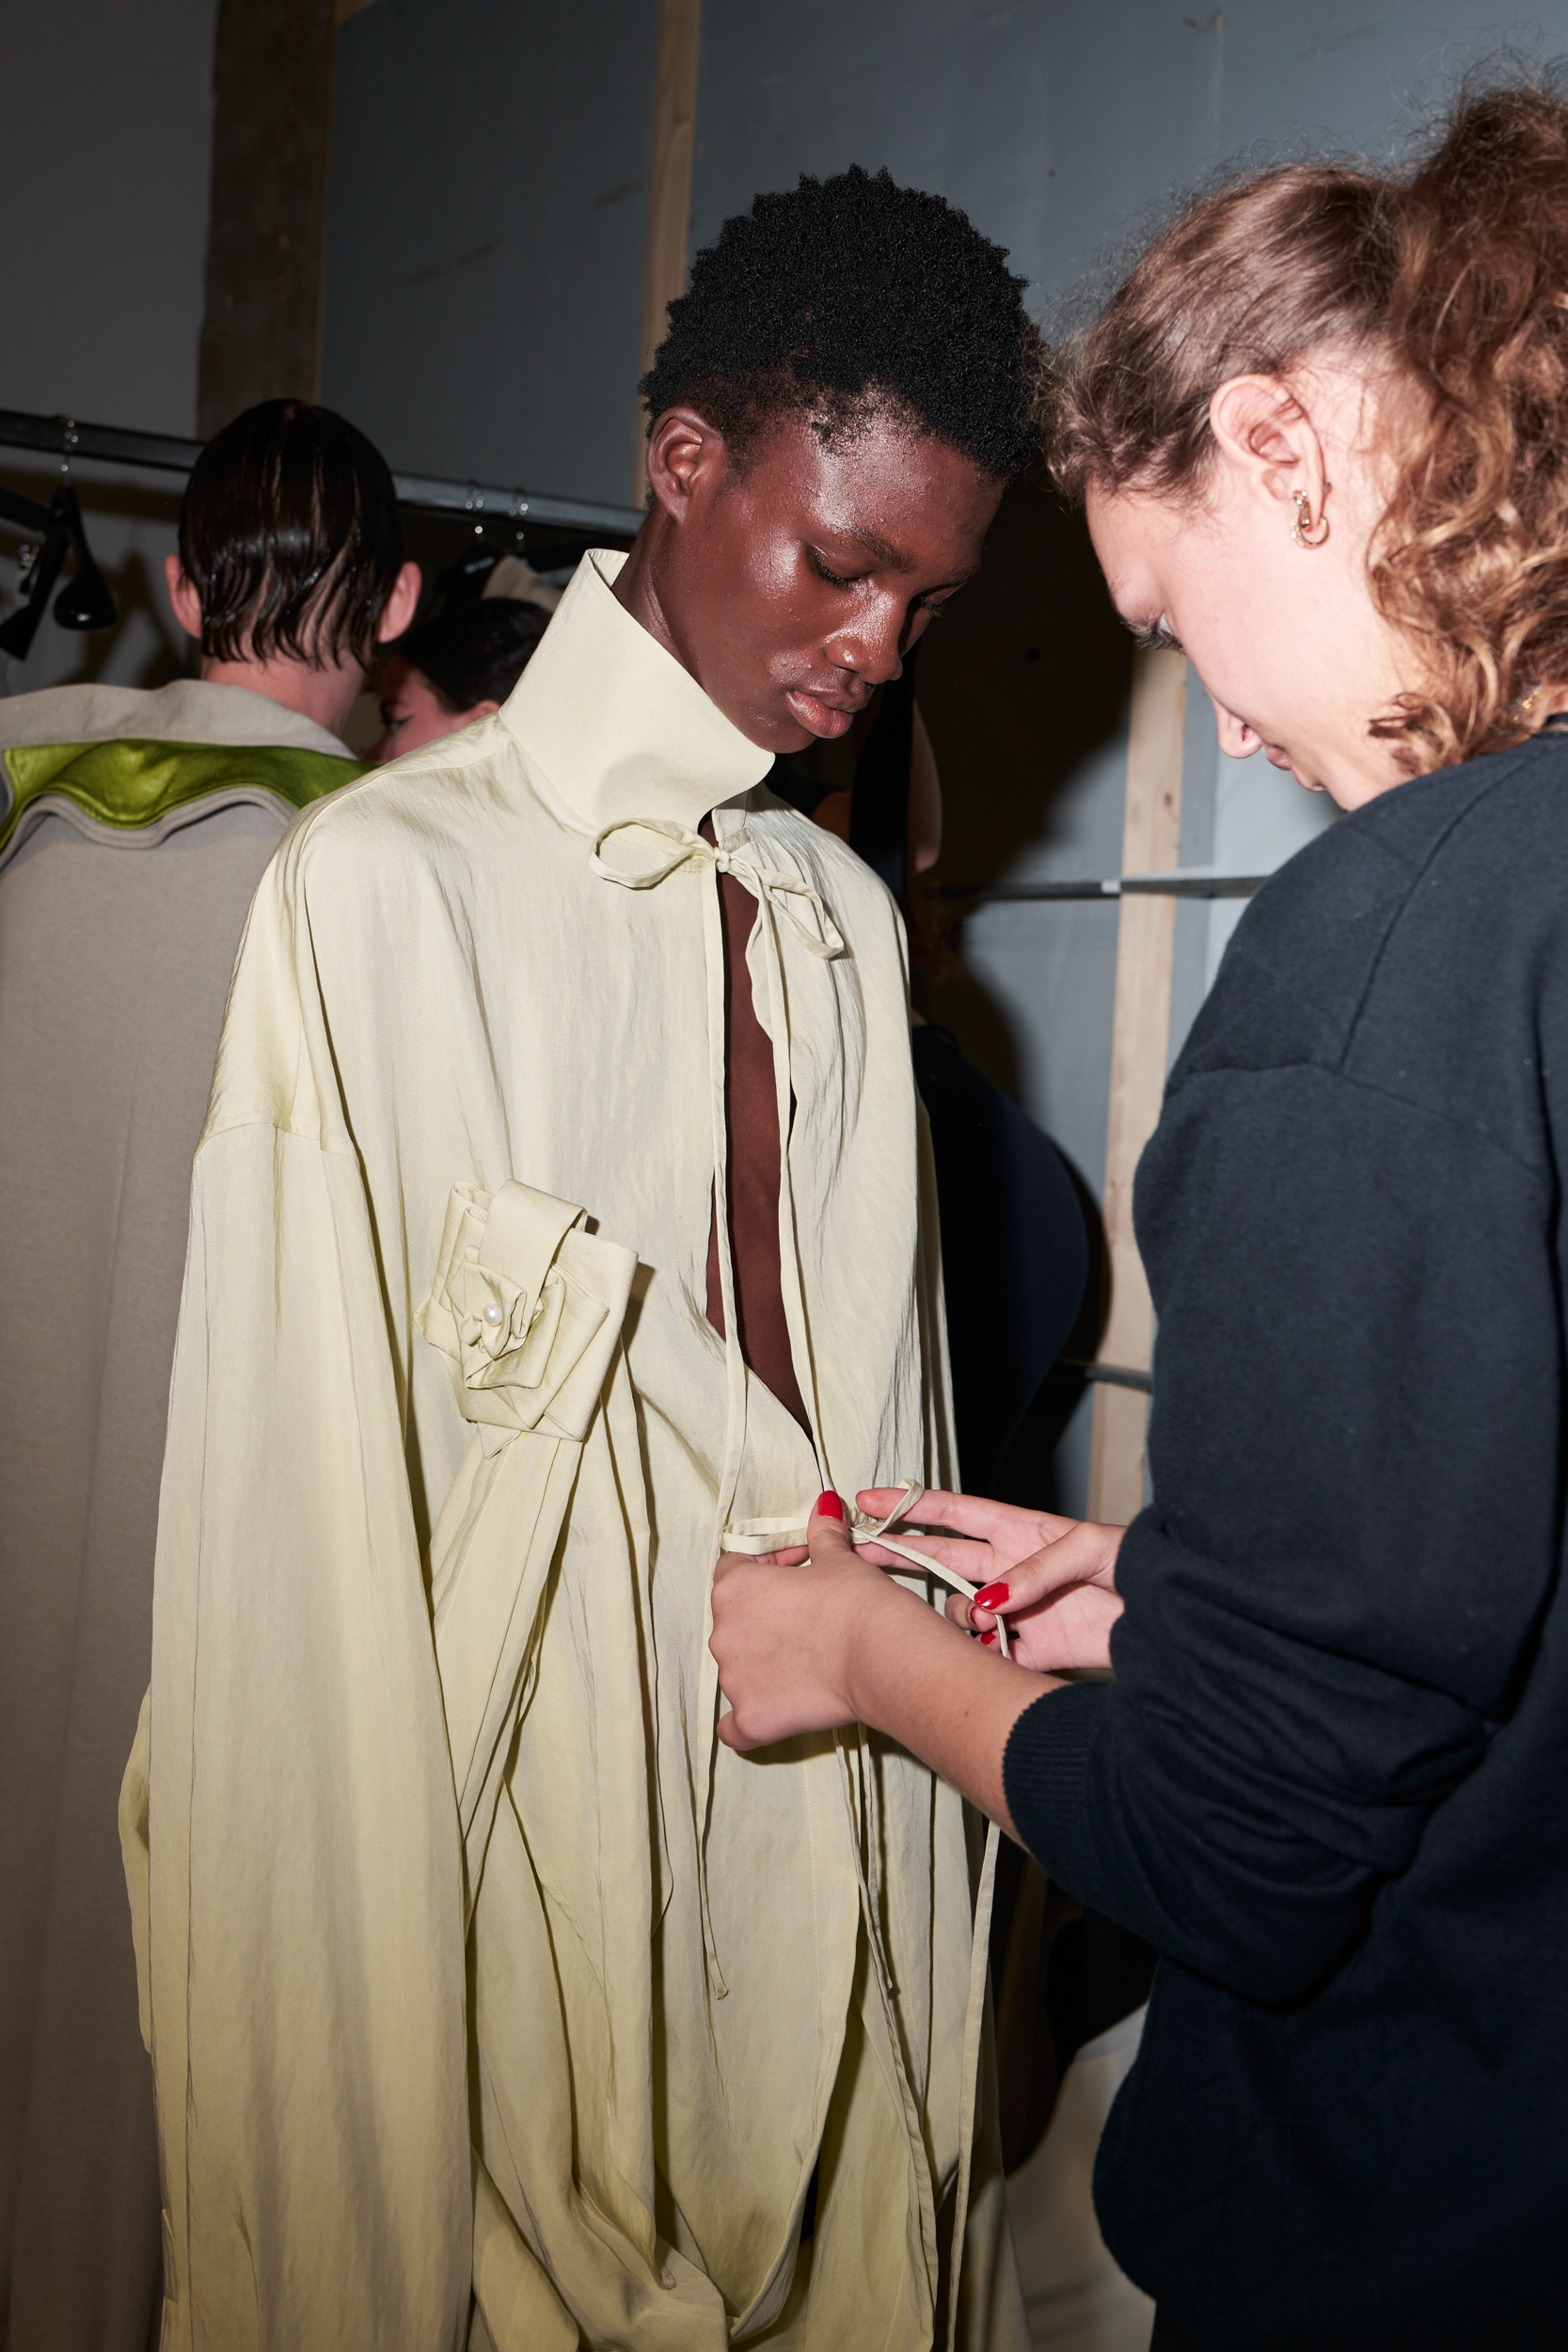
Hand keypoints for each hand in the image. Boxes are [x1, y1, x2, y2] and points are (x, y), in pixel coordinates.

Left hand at [711, 1492, 919, 1750]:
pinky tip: (773, 1708)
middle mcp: (722, 1635)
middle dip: (768, 1613)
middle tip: (811, 1611)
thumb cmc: (857, 1603)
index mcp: (733, 1588)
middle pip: (735, 1618)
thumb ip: (821, 1533)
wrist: (883, 1656)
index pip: (736, 1566)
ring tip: (807, 1657)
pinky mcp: (752, 1720)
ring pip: (738, 1667)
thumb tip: (824, 1505)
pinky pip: (735, 1725)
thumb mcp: (838, 1559)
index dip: (770, 1564)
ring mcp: (734, 1682)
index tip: (802, 1566)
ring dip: (763, 1660)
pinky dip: (751, 1715)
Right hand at [857, 1487, 1125, 1674]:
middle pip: (939, 1559)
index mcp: (1019, 1531)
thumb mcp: (1089, 1549)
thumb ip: (1034, 1569)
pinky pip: (984, 1655)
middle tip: (857, 1554)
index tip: (868, 1501)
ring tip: (982, 1622)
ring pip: (957, 1612)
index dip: (911, 1506)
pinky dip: (977, 1656)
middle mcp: (1009, 1570)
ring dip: (956, 1617)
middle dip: (898, 1554)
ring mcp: (1014, 1612)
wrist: (1174, 1625)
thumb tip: (985, 1601)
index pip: (953, 1514)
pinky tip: (987, 1652)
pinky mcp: (1027, 1652)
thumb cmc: (1138, 1567)